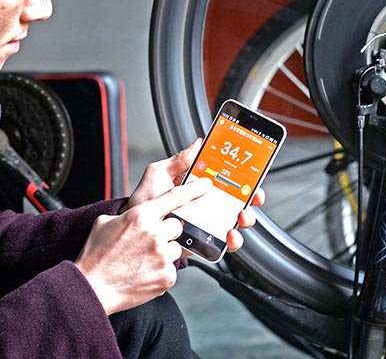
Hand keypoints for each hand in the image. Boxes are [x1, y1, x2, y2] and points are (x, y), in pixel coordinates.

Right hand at [74, 177, 212, 314]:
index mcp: (141, 216)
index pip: (175, 196)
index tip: (206, 184)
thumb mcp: (106, 222)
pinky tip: (144, 272)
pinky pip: (172, 267)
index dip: (194, 189)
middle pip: (177, 225)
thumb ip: (129, 213)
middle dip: (166, 232)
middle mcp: (155, 233)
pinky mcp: (167, 276)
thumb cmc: (97, 255)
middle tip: (148, 242)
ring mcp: (162, 255)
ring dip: (164, 252)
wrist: (91, 287)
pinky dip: (161, 270)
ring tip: (142, 259)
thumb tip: (139, 212)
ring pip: (176, 247)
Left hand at [125, 139, 267, 254]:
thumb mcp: (159, 173)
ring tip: (240, 217)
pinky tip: (228, 234)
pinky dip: (232, 240)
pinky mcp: (204, 240)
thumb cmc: (145, 200)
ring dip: (245, 219)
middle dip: (251, 197)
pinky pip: (223, 242)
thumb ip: (179, 160)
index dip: (243, 176)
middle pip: (238, 199)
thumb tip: (198, 143)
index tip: (252, 174)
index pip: (227, 178)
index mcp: (199, 184)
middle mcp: (207, 202)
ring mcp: (208, 222)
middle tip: (251, 197)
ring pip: (236, 221)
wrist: (134, 229)